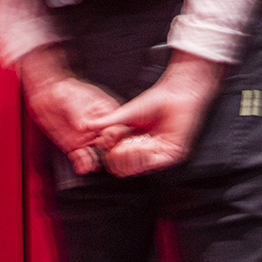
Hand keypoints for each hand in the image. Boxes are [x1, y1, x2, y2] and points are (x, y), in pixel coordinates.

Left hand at [19, 46, 120, 175]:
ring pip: (96, 152)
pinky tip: (83, 167)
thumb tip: (83, 125)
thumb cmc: (62, 91)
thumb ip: (78, 112)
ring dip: (95, 159)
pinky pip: (81, 157)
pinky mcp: (75, 145)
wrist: (46, 97)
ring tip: (90, 164)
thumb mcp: (70, 97)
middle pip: (109, 140)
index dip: (114, 131)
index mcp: (104, 110)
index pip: (115, 123)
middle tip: (102, 151)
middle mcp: (98, 126)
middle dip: (107, 148)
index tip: (108, 136)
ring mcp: (87, 137)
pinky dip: (82, 163)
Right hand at [88, 52, 223, 177]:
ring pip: (135, 169)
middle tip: (122, 142)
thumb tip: (85, 126)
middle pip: (123, 168)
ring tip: (135, 139)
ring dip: (131, 154)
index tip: (107, 140)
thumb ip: (107, 123)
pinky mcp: (171, 154)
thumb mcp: (126, 113)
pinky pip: (152, 163)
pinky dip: (144, 153)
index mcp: (132, 143)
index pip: (114, 160)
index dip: (109, 154)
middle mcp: (143, 152)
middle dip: (118, 156)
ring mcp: (157, 155)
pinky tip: (145, 141)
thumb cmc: (154, 100)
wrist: (177, 93)